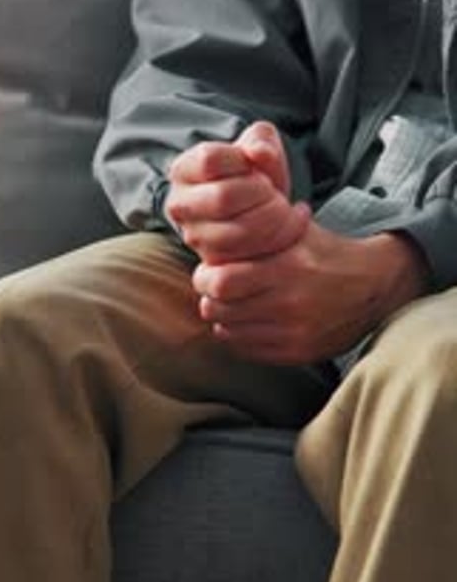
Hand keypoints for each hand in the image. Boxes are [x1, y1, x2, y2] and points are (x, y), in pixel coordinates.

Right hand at [166, 122, 308, 264]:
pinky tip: (290, 226)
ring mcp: (194, 237)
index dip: (242, 161)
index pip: (211, 160)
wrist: (262, 212)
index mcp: (184, 169)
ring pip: (237, 231)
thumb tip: (259, 153)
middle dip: (262, 193)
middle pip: (224, 197)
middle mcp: (179, 205)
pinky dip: (278, 240)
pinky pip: (247, 257)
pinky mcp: (213, 263)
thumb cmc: (256, 175)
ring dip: (274, 219)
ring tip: (286, 208)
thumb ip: (261, 141)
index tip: (256, 164)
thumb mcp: (260, 147)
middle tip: (276, 191)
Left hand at [193, 220, 427, 364]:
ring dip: (224, 318)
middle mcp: (290, 303)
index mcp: (288, 267)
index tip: (208, 272)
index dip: (205, 277)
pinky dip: (242, 336)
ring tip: (234, 304)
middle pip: (219, 309)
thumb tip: (214, 228)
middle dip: (210, 297)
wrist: (376, 286)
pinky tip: (251, 321)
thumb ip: (257, 230)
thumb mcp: (297, 230)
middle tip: (215, 290)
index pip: (220, 282)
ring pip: (229, 332)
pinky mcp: (300, 353)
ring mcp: (295, 333)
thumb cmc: (327, 253)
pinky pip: (248, 351)